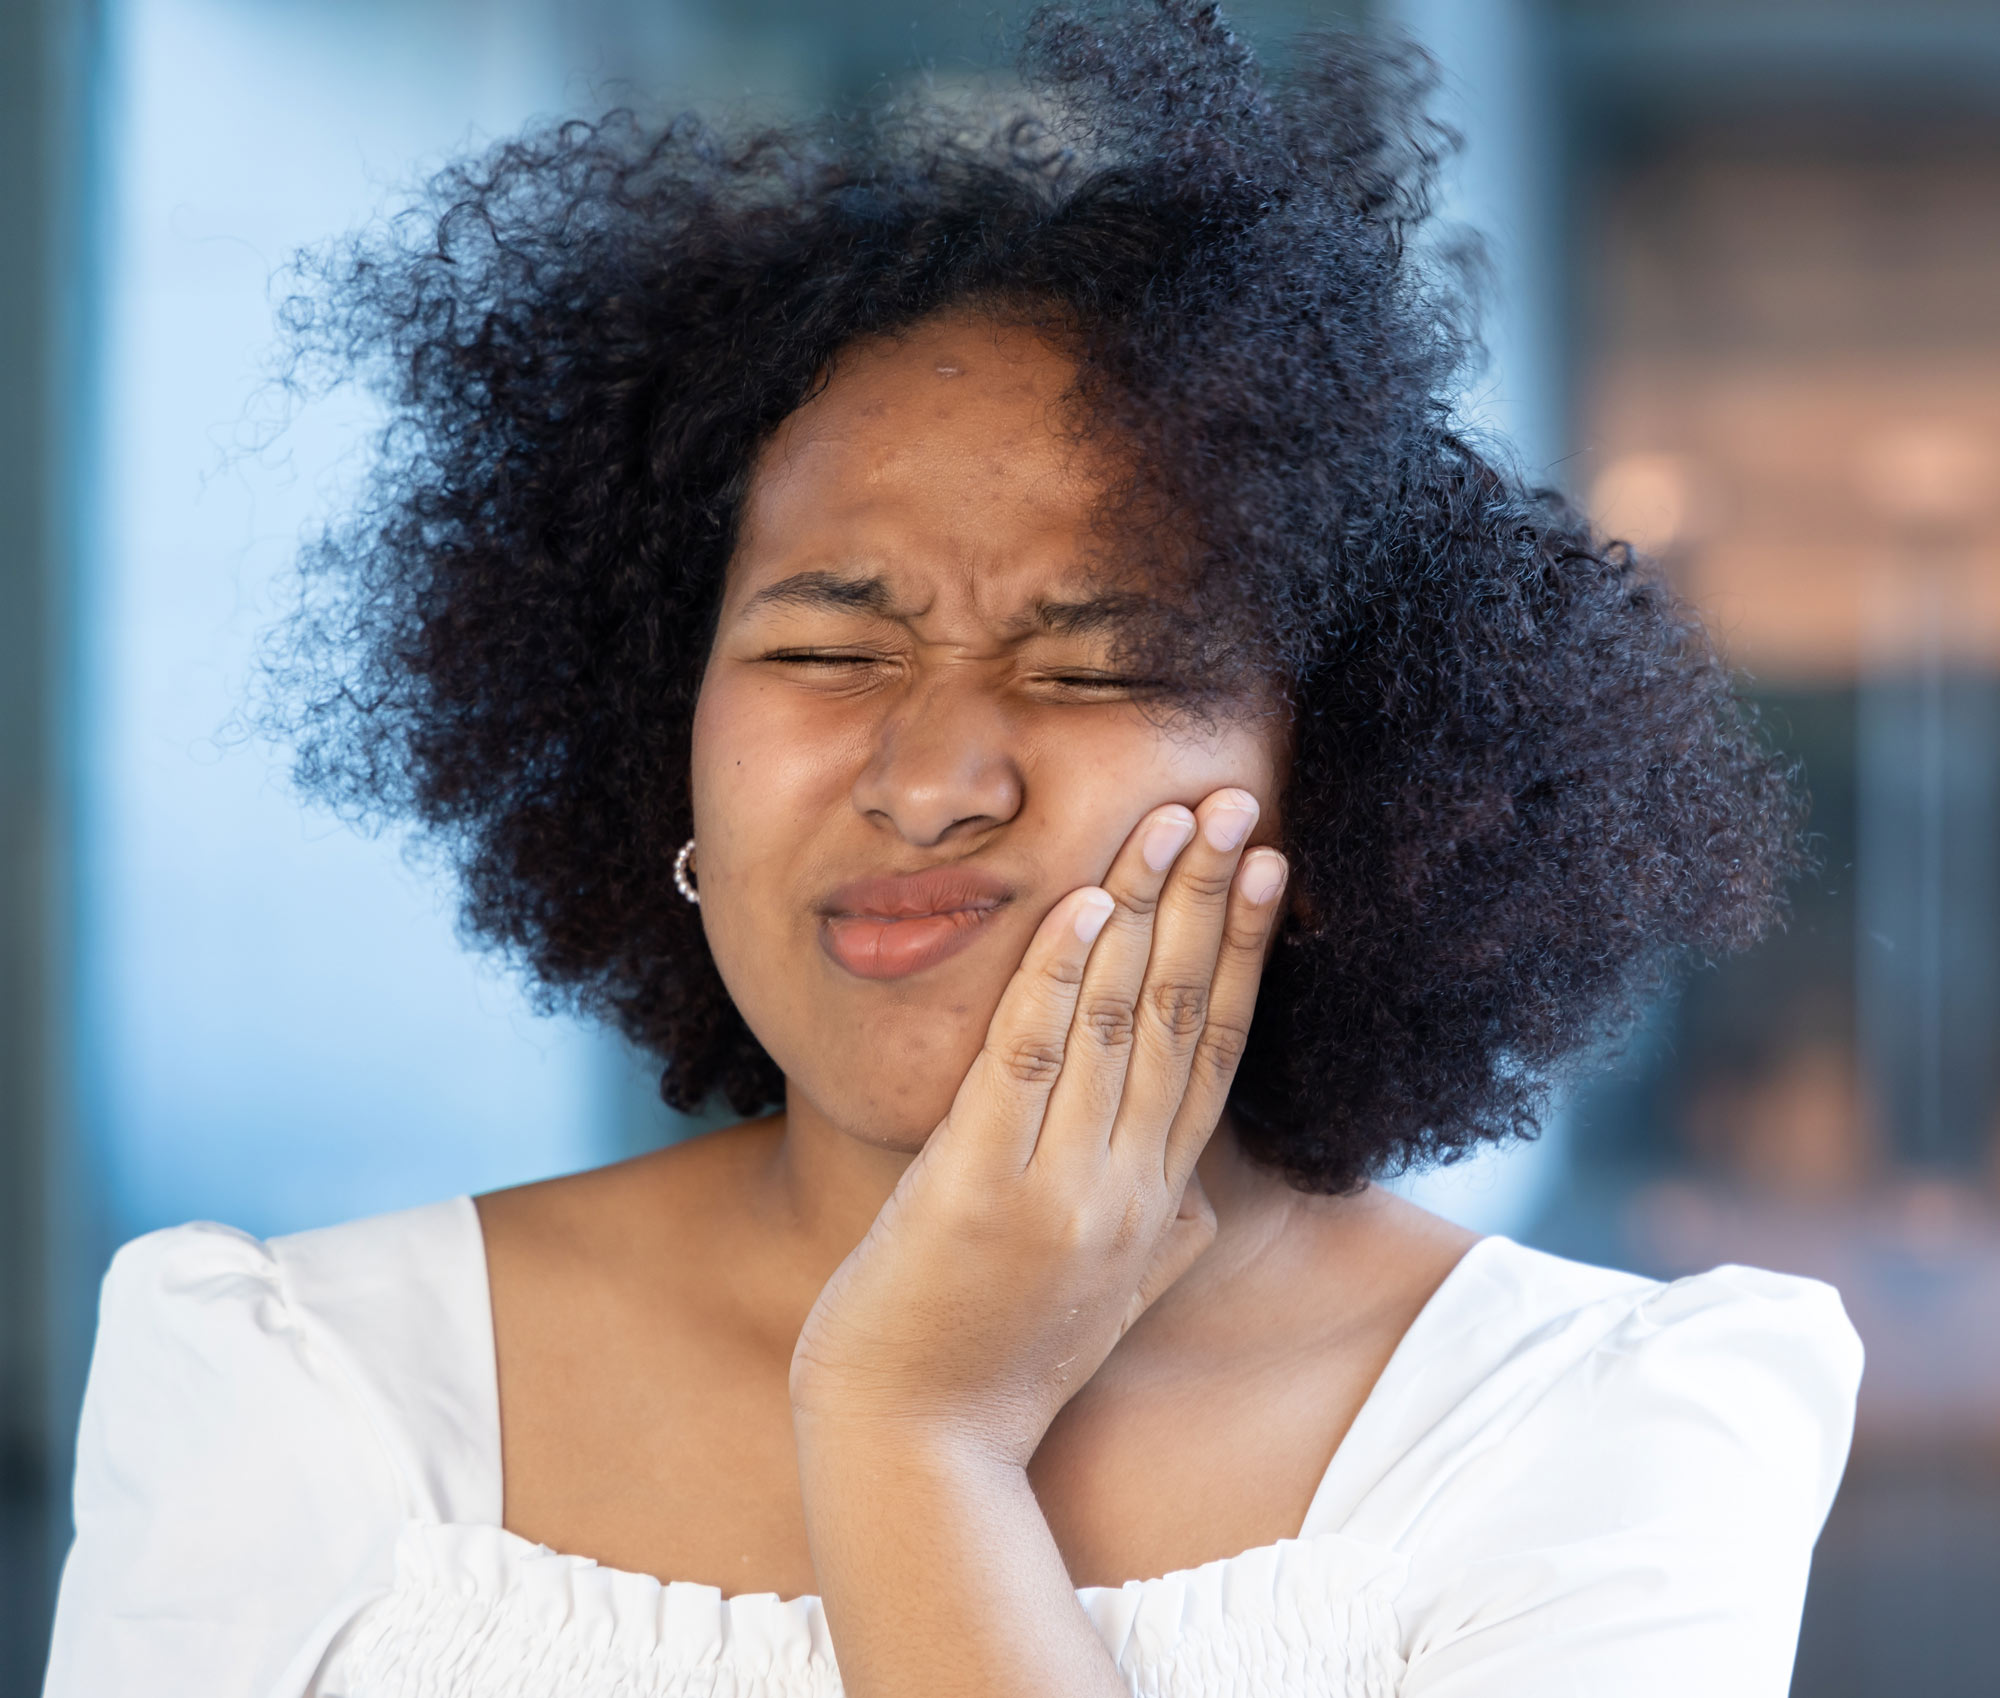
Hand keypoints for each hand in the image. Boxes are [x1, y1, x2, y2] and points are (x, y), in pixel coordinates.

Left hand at [788, 788, 1287, 1464]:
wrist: (916, 1450)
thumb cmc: (998, 1367)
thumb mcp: (1105, 1302)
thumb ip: (1162, 1243)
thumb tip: (1204, 1206)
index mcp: (1154, 1198)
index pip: (1220, 1050)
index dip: (1248, 951)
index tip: (1273, 867)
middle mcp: (1126, 1185)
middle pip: (1188, 1014)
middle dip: (1214, 899)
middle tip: (1239, 800)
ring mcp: (1059, 1188)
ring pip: (1123, 1020)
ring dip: (1148, 907)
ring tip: (1174, 817)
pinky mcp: (980, 1189)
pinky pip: (1028, 1061)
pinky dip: (1059, 976)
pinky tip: (1081, 902)